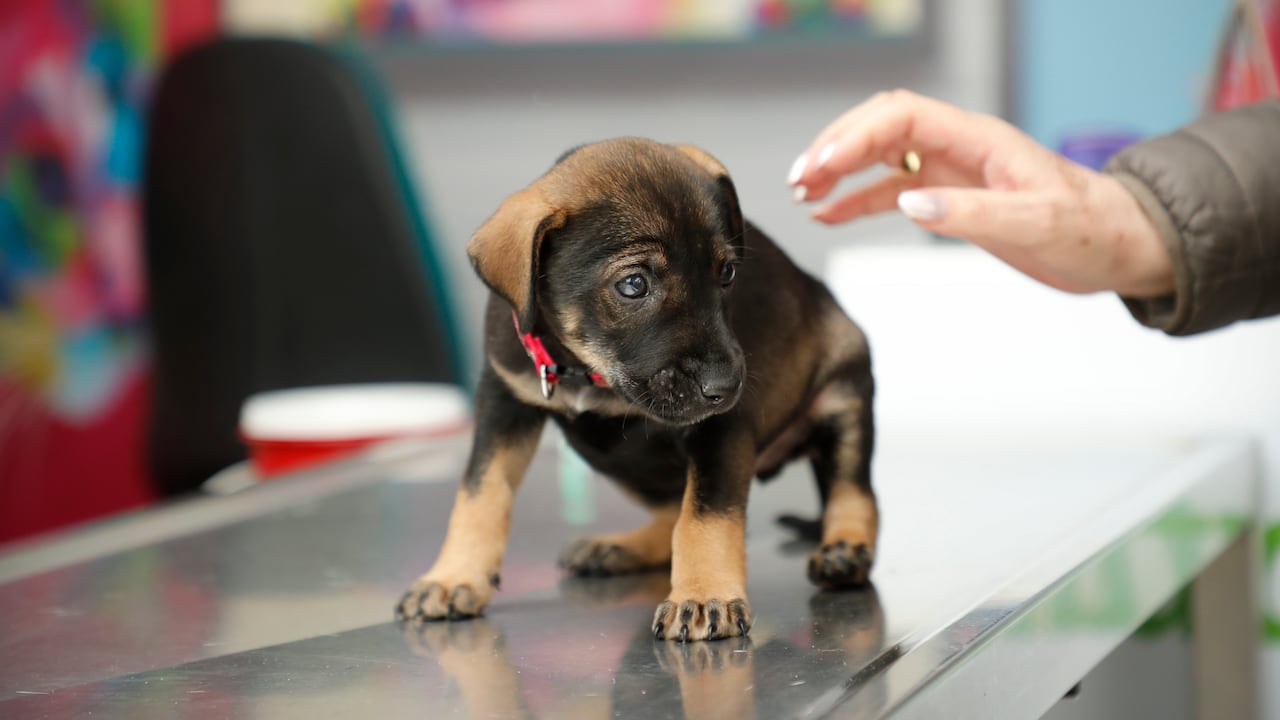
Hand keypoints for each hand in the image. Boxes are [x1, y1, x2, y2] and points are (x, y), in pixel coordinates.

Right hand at [788, 90, 1174, 297]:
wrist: (1120, 247)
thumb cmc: (1092, 229)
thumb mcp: (1036, 224)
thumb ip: (971, 214)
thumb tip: (911, 202)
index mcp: (980, 139)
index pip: (901, 118)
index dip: (854, 137)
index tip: (820, 169)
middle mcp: (960, 148)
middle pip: (881, 127)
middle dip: (835, 147)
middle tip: (800, 180)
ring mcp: (953, 173)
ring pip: (881, 157)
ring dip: (840, 172)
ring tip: (803, 194)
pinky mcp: (953, 201)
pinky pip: (893, 192)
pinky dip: (858, 201)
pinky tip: (830, 214)